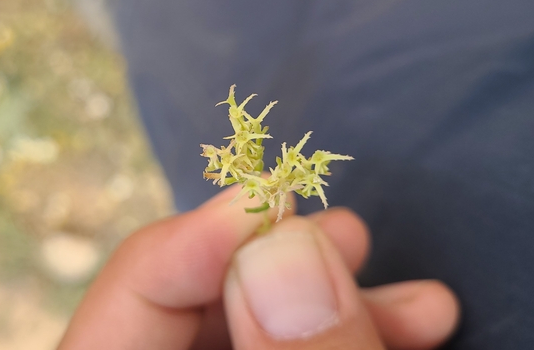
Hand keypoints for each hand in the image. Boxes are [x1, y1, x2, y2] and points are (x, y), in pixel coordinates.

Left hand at [58, 185, 459, 348]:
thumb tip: (283, 246)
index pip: (119, 313)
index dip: (190, 245)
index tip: (270, 197)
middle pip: (183, 311)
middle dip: (280, 267)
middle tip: (351, 234)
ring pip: (236, 330)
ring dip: (328, 303)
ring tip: (414, 299)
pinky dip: (327, 335)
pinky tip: (400, 326)